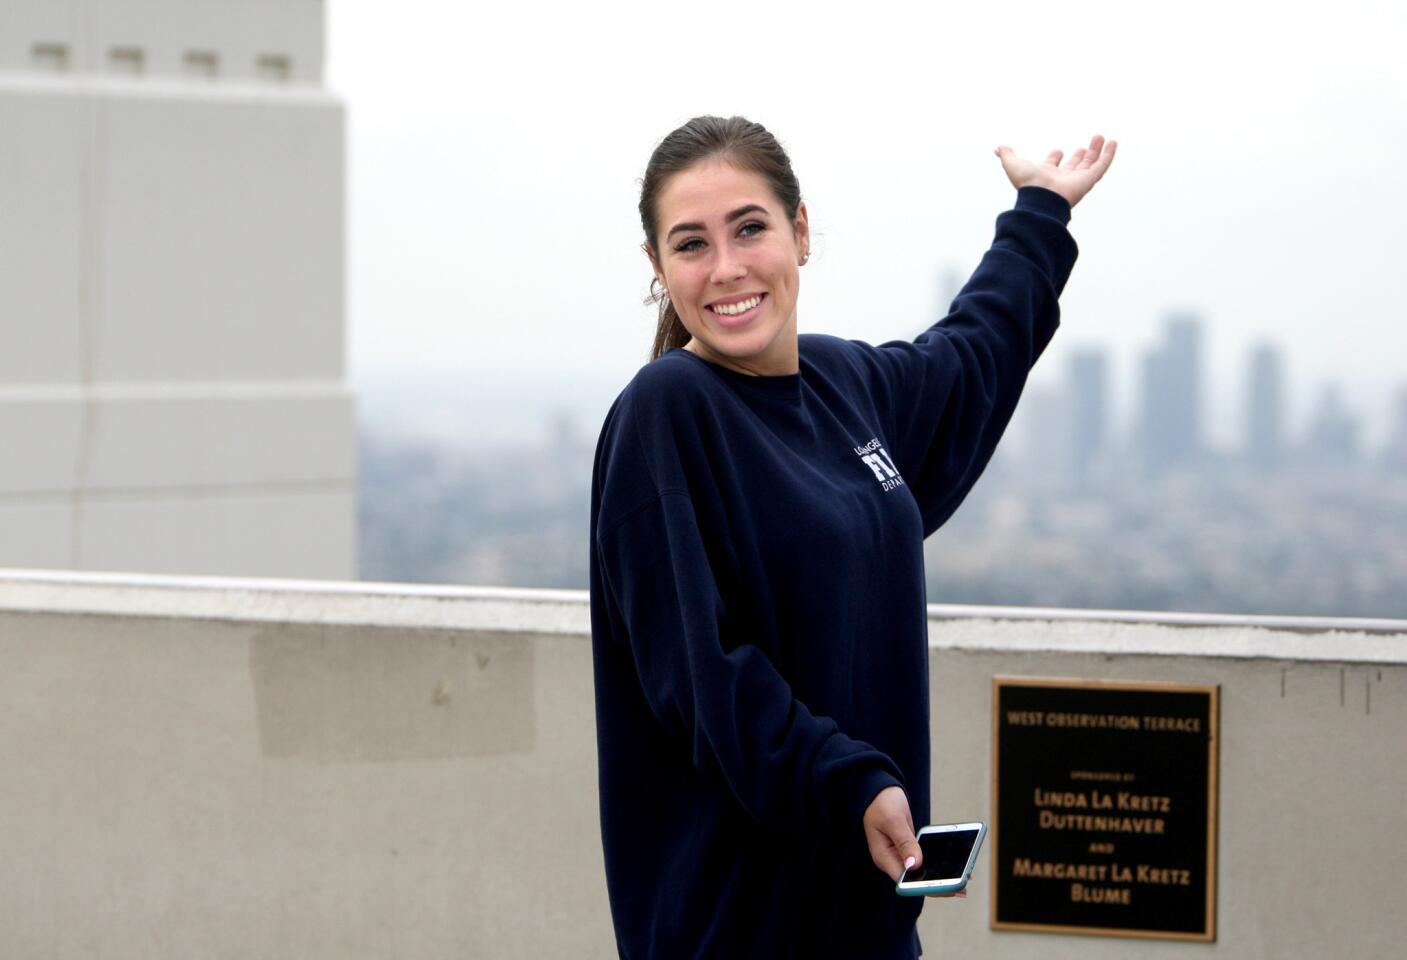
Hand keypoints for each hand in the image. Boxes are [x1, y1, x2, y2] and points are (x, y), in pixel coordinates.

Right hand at [863, 787, 969, 897]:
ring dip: (941, 876)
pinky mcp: (907, 848)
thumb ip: (905, 843)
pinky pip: (924, 860)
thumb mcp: (894, 821)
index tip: (945, 888)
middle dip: (938, 886)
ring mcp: (899, 855)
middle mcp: (891, 860)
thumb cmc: (881, 804)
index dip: (925, 887)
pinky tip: (954, 864)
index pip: (905, 882)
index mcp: (884, 857)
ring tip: (964, 878)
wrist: (878, 791)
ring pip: (921, 872)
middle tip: (962, 888)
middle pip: (915, 881)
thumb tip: (914, 866)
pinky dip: (937, 863)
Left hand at [994, 135, 1116, 208]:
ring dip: (1095, 151)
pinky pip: (1101, 166)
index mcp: (1046, 175)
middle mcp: (1062, 179)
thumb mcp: (1013, 164)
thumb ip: (1007, 155)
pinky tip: (1113, 143)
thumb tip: (997, 148)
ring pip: (1089, 164)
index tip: (1057, 151)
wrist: (1041, 196)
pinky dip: (1108, 155)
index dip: (1054, 158)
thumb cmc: (1027, 183)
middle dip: (1079, 156)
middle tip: (1085, 146)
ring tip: (1100, 138)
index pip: (1052, 166)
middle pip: (1074, 166)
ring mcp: (1077, 180)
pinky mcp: (1089, 181)